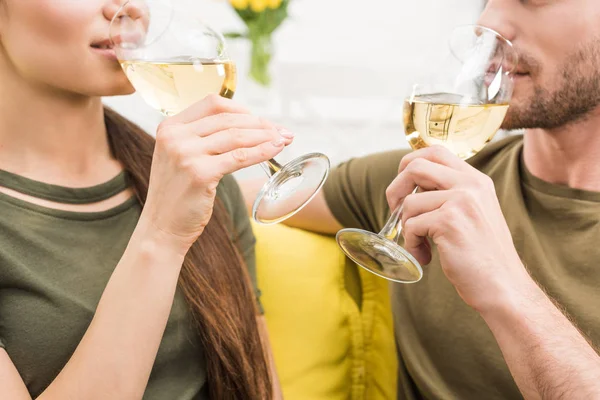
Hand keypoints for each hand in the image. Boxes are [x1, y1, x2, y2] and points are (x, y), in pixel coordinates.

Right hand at [140, 95, 292, 253]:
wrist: (162, 228)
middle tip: (282, 131)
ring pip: (236, 136)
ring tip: (284, 139)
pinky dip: (261, 151)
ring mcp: (186, 154)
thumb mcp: (180, 158)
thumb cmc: (178, 195)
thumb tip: (245, 126)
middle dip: (261, 124)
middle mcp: (175, 136)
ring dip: (265, 136)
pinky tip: (275, 150)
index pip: (212, 104)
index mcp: (170, 127)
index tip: (261, 121)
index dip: (242, 110)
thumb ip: (200, 139)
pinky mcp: (200, 173)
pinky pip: (239, 157)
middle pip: (228, 120)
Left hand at [386, 146, 529, 311]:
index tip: (404, 188)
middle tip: (396, 211)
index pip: (435, 151)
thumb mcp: (472, 215)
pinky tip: (425, 257)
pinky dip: (411, 244)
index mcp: (476, 180)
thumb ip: (450, 196)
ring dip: (406, 228)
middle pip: (415, 166)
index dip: (410, 164)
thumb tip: (409, 188)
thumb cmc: (482, 257)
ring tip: (420, 247)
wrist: (503, 287)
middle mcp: (471, 184)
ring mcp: (461, 200)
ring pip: (409, 202)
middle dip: (396, 188)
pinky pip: (411, 225)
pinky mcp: (450, 221)